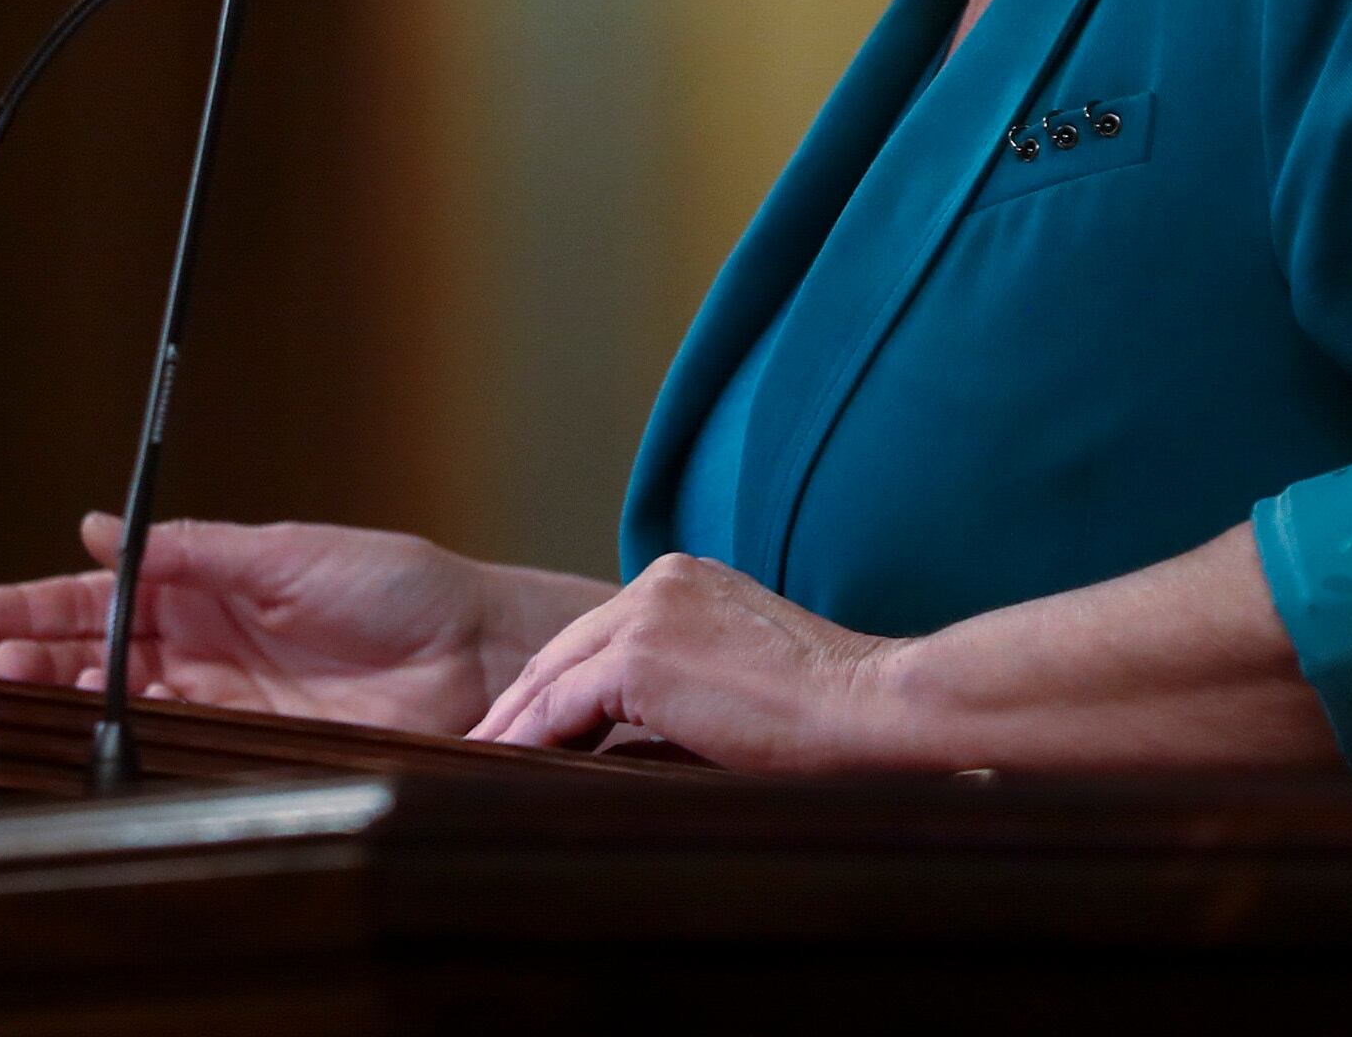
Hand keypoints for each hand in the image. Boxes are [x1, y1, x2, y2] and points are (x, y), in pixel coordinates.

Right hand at [0, 512, 611, 736]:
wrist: (475, 653)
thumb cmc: (398, 586)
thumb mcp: (286, 551)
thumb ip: (193, 549)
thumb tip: (100, 528)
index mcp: (212, 583)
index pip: (105, 592)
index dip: (37, 600)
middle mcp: (210, 641)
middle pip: (101, 648)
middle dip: (38, 648)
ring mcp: (229, 695)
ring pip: (127, 697)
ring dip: (74, 690)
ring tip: (27, 681)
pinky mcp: (256, 742)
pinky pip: (178, 740)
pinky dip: (137, 732)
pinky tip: (109, 718)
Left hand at [468, 553, 903, 769]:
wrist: (873, 706)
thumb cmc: (830, 718)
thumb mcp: (744, 687)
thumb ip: (686, 696)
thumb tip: (633, 747)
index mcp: (686, 581)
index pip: (601, 638)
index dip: (559, 686)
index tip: (529, 728)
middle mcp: (659, 582)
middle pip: (565, 649)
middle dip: (522, 702)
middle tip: (480, 746)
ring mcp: (646, 612)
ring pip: (553, 673)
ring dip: (514, 722)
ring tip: (478, 765)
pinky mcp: (640, 658)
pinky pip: (561, 704)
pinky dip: (529, 737)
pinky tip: (504, 770)